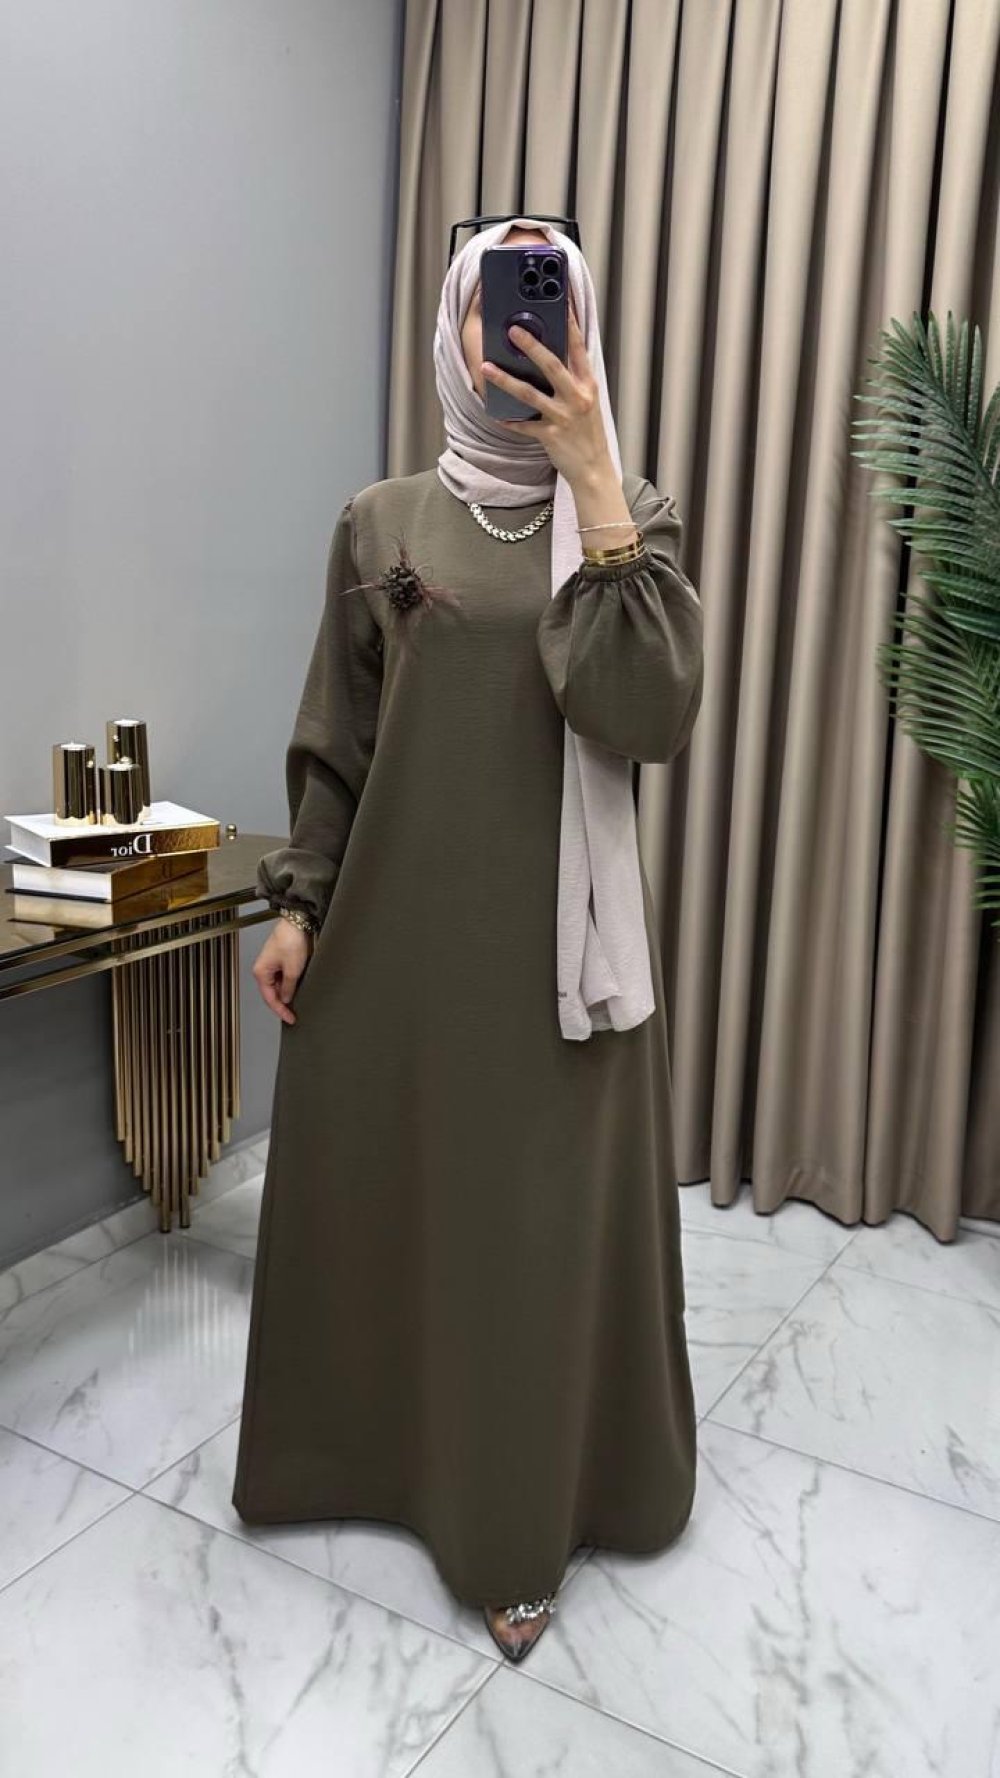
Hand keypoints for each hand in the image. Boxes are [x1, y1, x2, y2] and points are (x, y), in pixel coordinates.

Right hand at [253, 919, 312, 1023]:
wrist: (297, 922)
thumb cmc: (290, 940)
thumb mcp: (293, 970)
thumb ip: (289, 987)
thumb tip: (287, 999)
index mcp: (261, 972)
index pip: (270, 998)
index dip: (281, 1011)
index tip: (290, 1018)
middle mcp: (264, 968)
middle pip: (273, 992)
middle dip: (284, 1002)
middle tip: (294, 1013)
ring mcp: (272, 963)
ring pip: (279, 985)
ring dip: (288, 992)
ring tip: (299, 997)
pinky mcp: (280, 959)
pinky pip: (284, 976)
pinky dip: (290, 983)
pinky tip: (298, 985)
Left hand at [481, 307, 612, 486]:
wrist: (594, 470)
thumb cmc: (588, 434)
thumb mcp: (587, 402)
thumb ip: (572, 380)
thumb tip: (549, 359)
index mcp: (588, 384)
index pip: (578, 347)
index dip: (569, 323)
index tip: (560, 301)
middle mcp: (577, 397)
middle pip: (552, 365)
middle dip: (532, 346)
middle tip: (513, 329)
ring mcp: (563, 417)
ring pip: (531, 394)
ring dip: (506, 380)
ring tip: (487, 367)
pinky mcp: (551, 436)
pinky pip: (524, 426)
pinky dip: (509, 421)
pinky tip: (495, 414)